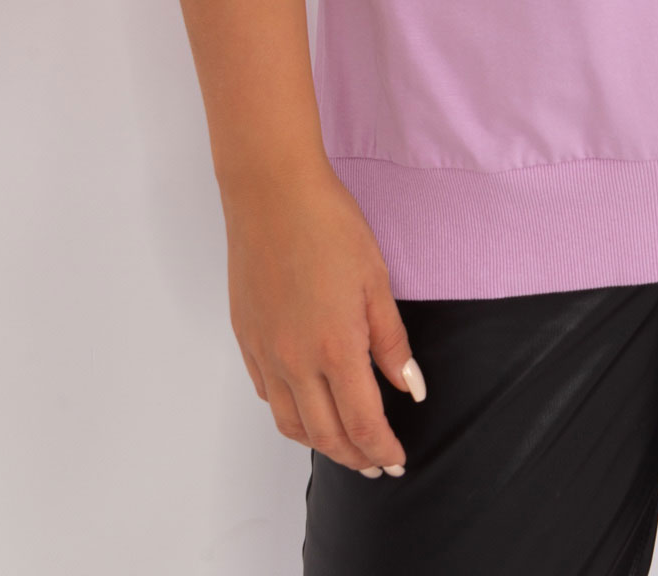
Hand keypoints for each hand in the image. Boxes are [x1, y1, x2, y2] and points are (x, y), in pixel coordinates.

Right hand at [221, 162, 424, 475]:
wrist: (272, 193)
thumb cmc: (330, 226)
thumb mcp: (376, 281)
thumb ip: (392, 342)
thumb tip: (411, 389)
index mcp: (335, 349)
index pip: (362, 422)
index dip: (382, 448)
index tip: (397, 460)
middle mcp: (295, 362)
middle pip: (325, 434)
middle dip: (355, 456)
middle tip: (376, 463)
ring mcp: (266, 353)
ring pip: (290, 422)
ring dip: (320, 443)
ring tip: (344, 446)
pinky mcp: (246, 338)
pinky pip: (268, 394)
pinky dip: (290, 413)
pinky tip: (306, 406)